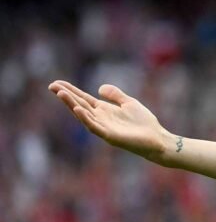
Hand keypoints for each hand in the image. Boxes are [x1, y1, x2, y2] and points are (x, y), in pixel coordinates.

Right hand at [48, 80, 172, 163]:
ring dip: (72, 104)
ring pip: (84, 115)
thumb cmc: (144, 123)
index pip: (83, 99)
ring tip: (61, 93)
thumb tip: (99, 88)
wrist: (157, 138)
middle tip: (52, 86)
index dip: (71, 91)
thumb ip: (115, 95)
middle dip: (66, 96)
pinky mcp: (110, 136)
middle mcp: (101, 118)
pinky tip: (78, 109)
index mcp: (104, 110)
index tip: (57, 83)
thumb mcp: (129, 103)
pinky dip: (86, 118)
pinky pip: (94, 126)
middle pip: (79, 105)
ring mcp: (104, 127)